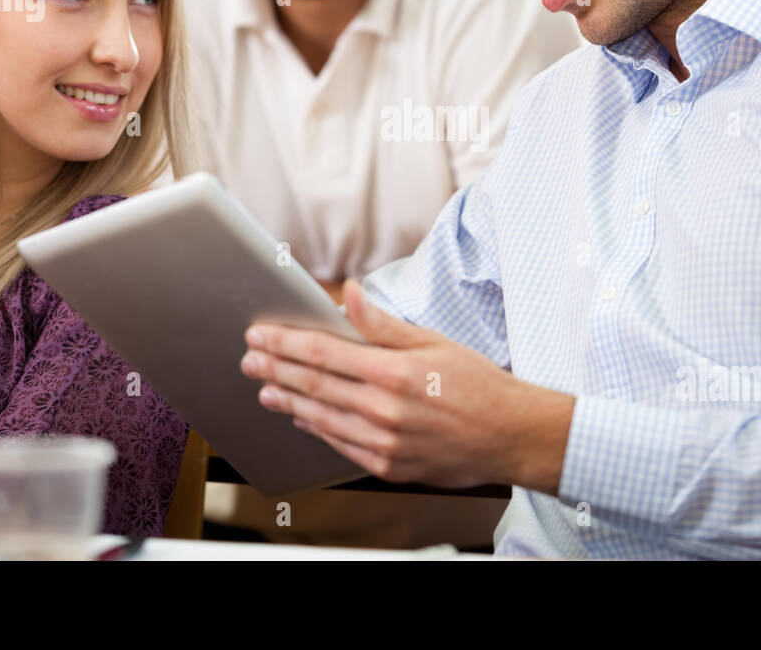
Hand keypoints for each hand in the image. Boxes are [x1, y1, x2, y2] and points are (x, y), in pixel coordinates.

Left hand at [240, 279, 574, 491]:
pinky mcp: (388, 466)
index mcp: (394, 372)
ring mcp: (384, 443)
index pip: (324, 352)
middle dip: (276, 369)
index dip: (285, 342)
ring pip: (321, 418)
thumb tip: (348, 294)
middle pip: (314, 385)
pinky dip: (316, 429)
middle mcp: (384, 410)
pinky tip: (302, 417)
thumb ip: (382, 323)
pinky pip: (341, 445)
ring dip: (288, 401)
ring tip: (265, 388)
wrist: (510, 437)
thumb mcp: (433, 342)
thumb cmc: (478, 386)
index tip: (260, 334)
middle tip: (250, 359)